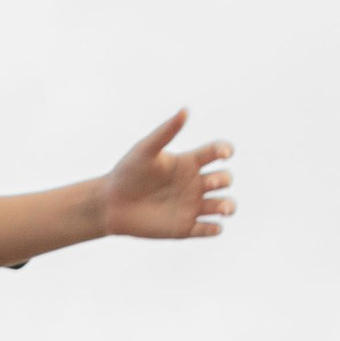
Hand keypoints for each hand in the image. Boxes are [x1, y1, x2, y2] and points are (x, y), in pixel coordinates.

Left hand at [99, 109, 234, 240]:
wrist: (111, 204)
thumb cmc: (127, 173)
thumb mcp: (146, 150)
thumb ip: (166, 131)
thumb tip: (185, 110)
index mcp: (189, 162)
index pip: (216, 152)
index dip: (225, 150)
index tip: (225, 154)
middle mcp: (195, 183)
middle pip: (223, 179)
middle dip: (223, 180)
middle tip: (209, 184)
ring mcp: (192, 206)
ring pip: (221, 205)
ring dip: (228, 207)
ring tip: (224, 210)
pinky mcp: (184, 228)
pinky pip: (208, 230)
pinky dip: (214, 229)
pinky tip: (214, 227)